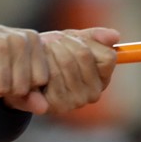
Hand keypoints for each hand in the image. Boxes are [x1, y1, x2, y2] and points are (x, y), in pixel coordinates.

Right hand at [0, 16, 49, 103]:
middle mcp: (20, 39)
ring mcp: (0, 42)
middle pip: (20, 88)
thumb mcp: (13, 69)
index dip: (23, 87)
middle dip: (4, 91)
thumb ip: (30, 92)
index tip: (11, 78)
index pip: (40, 80)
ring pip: (1, 87)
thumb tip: (43, 108)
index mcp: (33, 41)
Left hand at [5, 27, 119, 114]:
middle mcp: (94, 93)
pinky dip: (41, 64)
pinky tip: (36, 65)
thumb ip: (94, 37)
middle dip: (64, 42)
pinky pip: (51, 75)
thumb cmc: (53, 55)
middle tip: (51, 42)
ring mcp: (77, 101)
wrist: (25, 73)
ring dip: (51, 50)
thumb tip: (115, 36)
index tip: (69, 38)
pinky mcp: (57, 106)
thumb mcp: (73, 41)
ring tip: (43, 50)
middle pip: (84, 54)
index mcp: (103, 78)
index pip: (108, 56)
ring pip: (67, 62)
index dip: (86, 42)